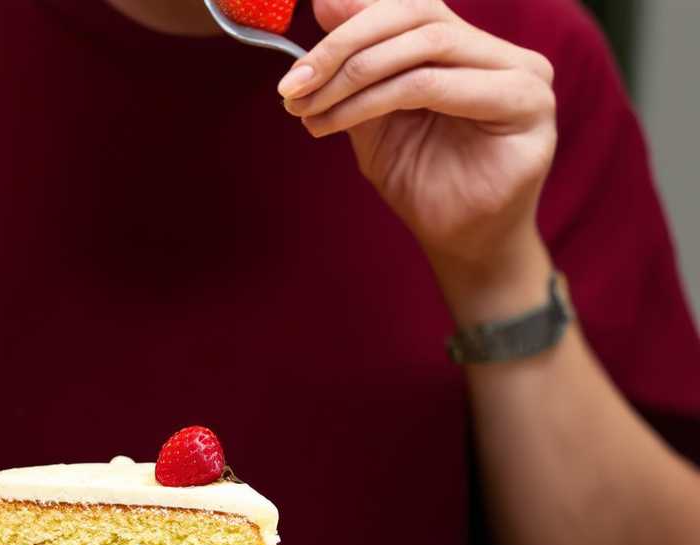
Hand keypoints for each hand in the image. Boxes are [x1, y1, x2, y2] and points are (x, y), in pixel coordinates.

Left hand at [281, 1, 555, 310]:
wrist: (459, 243)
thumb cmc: (423, 183)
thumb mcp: (375, 119)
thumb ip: (357, 67)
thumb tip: (326, 1)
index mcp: (470, 48)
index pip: (409, 7)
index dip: (352, 20)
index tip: (297, 58)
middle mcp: (500, 53)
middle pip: (417, 15)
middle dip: (345, 47)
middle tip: (294, 85)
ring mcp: (521, 75)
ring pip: (426, 47)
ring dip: (355, 76)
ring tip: (309, 109)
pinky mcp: (525, 106)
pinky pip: (440, 86)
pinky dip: (379, 100)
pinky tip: (337, 123)